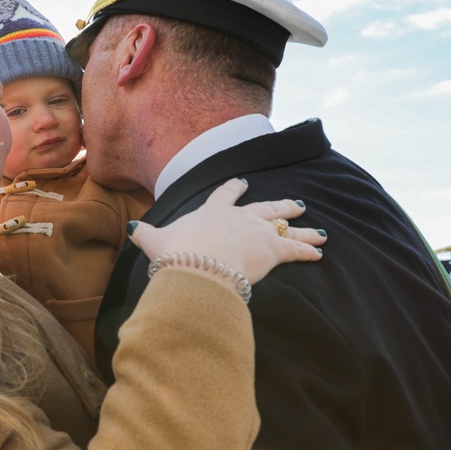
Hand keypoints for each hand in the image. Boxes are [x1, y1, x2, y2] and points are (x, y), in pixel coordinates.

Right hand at [128, 178, 325, 284]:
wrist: (196, 267)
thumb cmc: (177, 254)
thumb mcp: (155, 242)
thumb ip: (145, 234)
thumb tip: (131, 229)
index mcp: (213, 212)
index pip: (225, 195)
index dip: (234, 189)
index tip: (243, 182)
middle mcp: (239, 217)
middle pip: (265, 208)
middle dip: (282, 206)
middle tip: (296, 204)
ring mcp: (258, 231)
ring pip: (286, 228)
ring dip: (303, 229)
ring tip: (319, 231)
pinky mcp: (273, 250)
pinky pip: (294, 250)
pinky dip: (308, 252)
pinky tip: (319, 254)